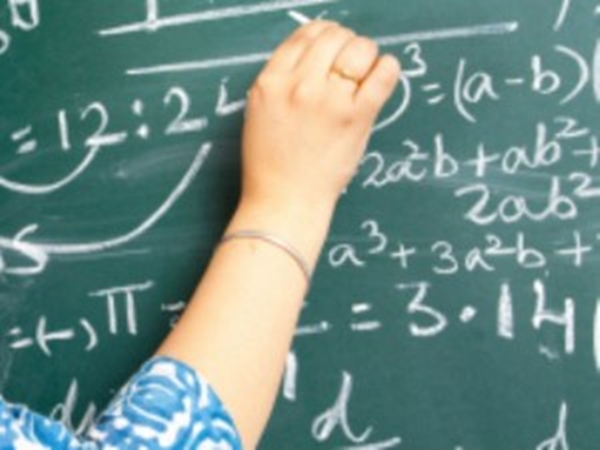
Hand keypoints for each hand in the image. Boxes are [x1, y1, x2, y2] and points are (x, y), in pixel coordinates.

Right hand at [241, 21, 400, 212]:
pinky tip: (383, 74)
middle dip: (346, 42)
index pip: (304, 34)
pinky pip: (382, 75)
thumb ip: (282, 82)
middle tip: (351, 61)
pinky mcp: (356, 118)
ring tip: (365, 71)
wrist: (284, 202)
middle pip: (333, 36)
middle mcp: (299, 85)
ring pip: (359, 48)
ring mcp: (329, 101)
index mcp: (271, 82)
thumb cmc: (270, 165)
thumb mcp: (261, 113)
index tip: (332, 46)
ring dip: (366, 54)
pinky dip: (388, 68)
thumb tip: (315, 59)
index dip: (323, 34)